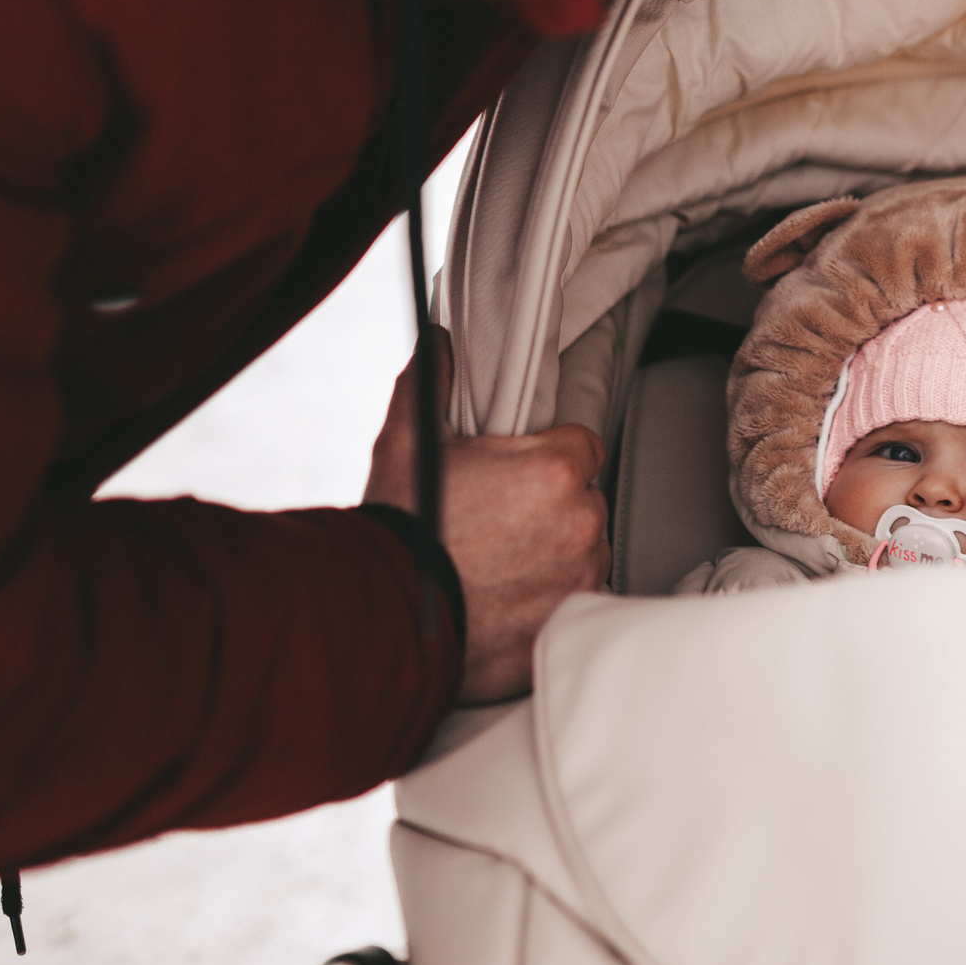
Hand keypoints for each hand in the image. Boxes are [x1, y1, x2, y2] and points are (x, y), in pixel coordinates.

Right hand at [366, 331, 612, 702]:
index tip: (517, 473)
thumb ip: (432, 382)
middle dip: (550, 504)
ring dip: (555, 552)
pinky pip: (574, 599)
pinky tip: (508, 598)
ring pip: (583, 550)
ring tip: (499, 561)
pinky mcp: (568, 622)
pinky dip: (549, 598)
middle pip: (583, 497)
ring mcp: (579, 577)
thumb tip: (438, 341)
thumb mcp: (408, 443)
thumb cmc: (398, 530)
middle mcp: (580, 522)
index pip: (582, 445)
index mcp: (555, 470)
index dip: (547, 455)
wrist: (382, 616)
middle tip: (498, 520)